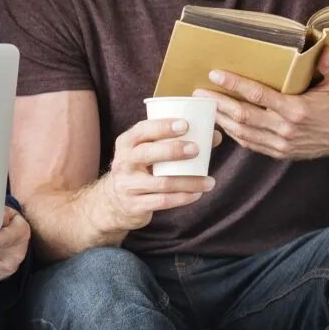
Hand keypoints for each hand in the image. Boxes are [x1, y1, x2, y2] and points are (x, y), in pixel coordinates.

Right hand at [91, 116, 216, 234]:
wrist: (114, 202)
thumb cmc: (140, 169)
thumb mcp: (147, 153)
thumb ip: (174, 142)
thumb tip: (214, 135)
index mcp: (126, 144)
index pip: (141, 131)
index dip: (162, 126)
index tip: (184, 124)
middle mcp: (124, 163)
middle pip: (147, 154)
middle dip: (173, 150)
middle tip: (196, 149)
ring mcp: (128, 185)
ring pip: (161, 182)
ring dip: (189, 182)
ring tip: (209, 181)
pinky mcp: (135, 205)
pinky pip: (163, 201)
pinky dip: (183, 198)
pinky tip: (197, 194)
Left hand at [201, 53, 328, 160]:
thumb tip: (322, 47)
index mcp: (297, 110)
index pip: (257, 95)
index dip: (234, 84)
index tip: (215, 75)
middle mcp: (286, 129)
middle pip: (242, 115)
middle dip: (217, 103)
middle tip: (198, 92)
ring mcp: (282, 144)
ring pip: (243, 132)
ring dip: (221, 119)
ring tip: (204, 107)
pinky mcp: (281, 153)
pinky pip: (251, 144)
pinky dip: (234, 134)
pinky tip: (222, 123)